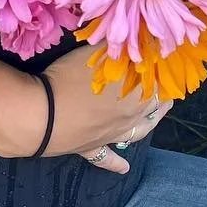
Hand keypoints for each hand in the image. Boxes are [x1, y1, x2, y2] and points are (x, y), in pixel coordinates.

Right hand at [43, 48, 172, 174]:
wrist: (40, 115)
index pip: (160, 79)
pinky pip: (107, 158)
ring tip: (158, 113)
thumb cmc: (69, 78)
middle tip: (166, 81)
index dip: (162, 68)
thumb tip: (138, 37)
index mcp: (137, 92)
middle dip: (162, 92)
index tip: (163, 59)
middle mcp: (130, 116)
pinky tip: (125, 169)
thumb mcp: (97, 52)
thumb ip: (120, 45)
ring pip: (138, 131)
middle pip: (155, 104)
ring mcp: (112, 135)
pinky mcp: (91, 148)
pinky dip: (116, 163)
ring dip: (150, 121)